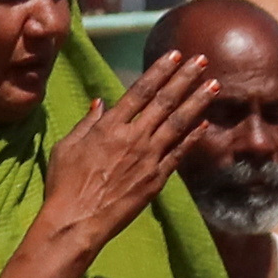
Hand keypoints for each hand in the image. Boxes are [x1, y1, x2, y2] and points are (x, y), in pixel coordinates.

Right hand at [49, 52, 226, 266]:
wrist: (76, 222)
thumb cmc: (63, 185)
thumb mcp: (64, 149)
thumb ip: (85, 124)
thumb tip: (100, 104)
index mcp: (108, 128)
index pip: (140, 91)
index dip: (159, 71)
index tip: (175, 56)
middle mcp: (133, 137)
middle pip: (165, 101)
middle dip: (185, 78)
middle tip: (202, 60)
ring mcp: (148, 157)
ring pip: (179, 123)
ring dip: (198, 101)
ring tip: (214, 84)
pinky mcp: (156, 177)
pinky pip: (179, 152)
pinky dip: (192, 137)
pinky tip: (203, 124)